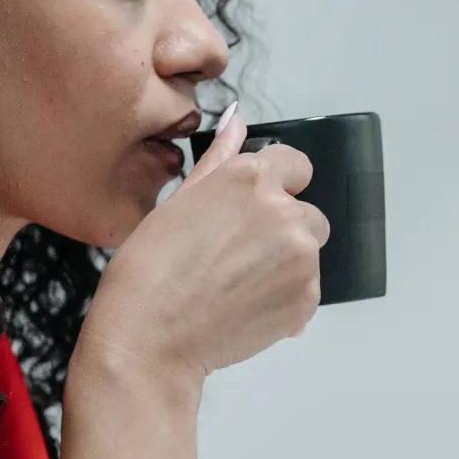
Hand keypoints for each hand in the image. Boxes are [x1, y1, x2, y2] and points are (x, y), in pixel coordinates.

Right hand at [77, 108, 327, 392]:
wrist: (150, 336)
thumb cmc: (150, 271)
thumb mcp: (178, 201)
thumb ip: (219, 159)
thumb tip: (237, 122)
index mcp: (251, 179)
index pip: (296, 164)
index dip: (277, 184)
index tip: (259, 205)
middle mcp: (284, 213)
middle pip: (307, 213)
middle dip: (281, 230)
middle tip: (236, 255)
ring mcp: (301, 258)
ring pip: (308, 253)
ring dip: (285, 264)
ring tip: (236, 283)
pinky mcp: (306, 299)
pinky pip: (307, 290)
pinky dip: (284, 298)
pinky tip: (243, 305)